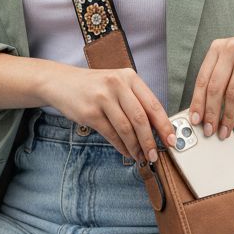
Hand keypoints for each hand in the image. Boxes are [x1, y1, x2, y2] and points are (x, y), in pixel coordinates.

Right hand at [44, 65, 177, 163]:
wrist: (60, 82)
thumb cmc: (94, 87)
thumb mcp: (117, 85)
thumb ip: (136, 101)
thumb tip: (157, 129)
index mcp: (129, 77)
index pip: (153, 104)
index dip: (165, 125)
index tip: (172, 140)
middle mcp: (117, 85)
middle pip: (141, 119)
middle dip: (151, 141)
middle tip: (155, 155)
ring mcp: (102, 98)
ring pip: (126, 129)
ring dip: (136, 147)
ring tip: (141, 156)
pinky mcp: (90, 112)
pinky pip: (111, 134)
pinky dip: (121, 146)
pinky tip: (126, 152)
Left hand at [187, 21, 233, 137]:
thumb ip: (220, 72)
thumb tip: (207, 105)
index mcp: (218, 47)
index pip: (202, 79)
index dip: (197, 102)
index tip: (194, 119)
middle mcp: (230, 50)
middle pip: (214, 88)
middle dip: (211, 113)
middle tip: (209, 130)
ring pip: (232, 94)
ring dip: (227, 117)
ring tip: (225, 130)